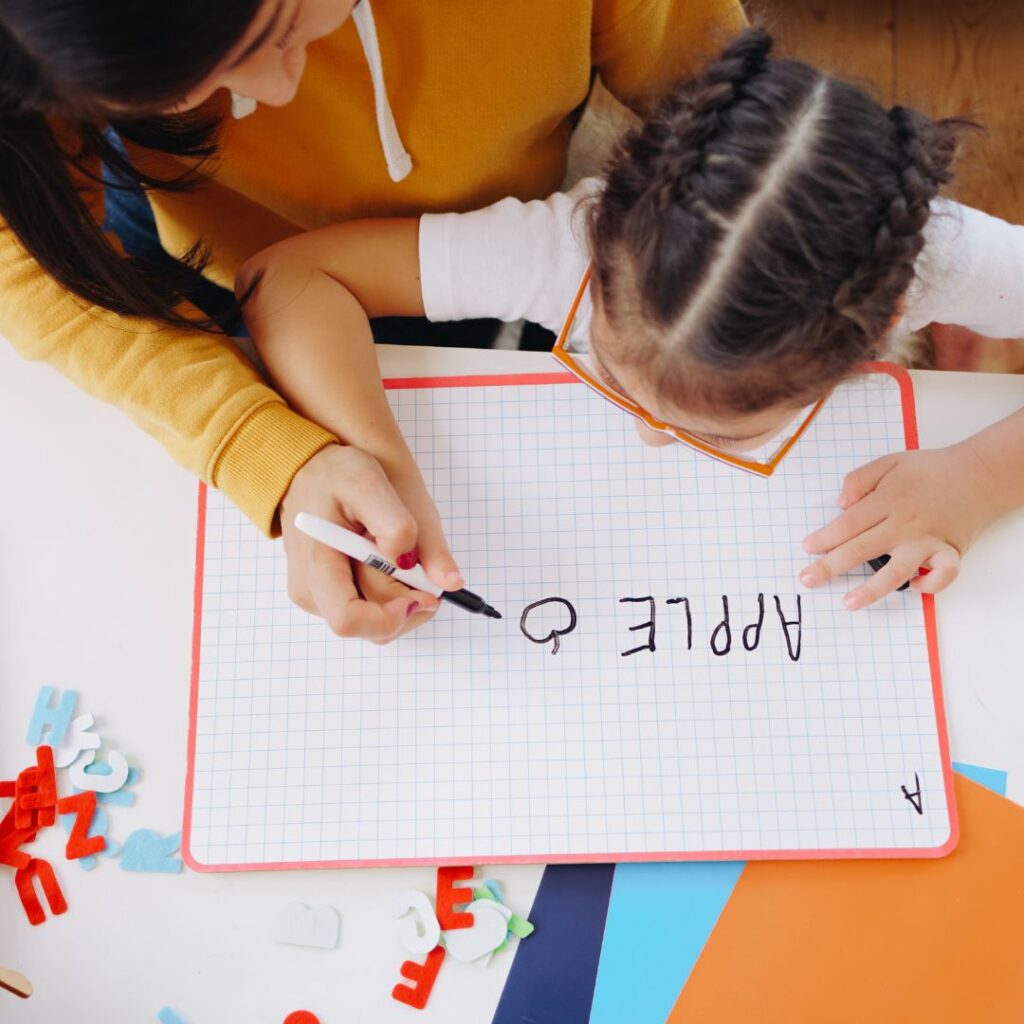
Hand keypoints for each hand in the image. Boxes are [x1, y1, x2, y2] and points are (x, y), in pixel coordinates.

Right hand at [280, 444, 462, 642]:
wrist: (309, 468)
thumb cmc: (334, 473)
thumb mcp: (367, 483)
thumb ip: (397, 526)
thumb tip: (438, 577)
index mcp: (315, 566)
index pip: (349, 620)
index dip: (392, 617)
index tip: (423, 593)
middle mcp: (312, 592)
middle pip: (373, 628)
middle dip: (411, 604)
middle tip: (426, 567)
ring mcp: (320, 598)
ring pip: (377, 625)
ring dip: (405, 600)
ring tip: (405, 556)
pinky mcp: (330, 597)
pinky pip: (373, 612)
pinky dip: (395, 595)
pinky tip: (394, 564)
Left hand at [799, 441, 1002, 608]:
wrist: (979, 475)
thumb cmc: (930, 471)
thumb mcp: (890, 463)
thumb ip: (860, 479)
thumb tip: (840, 504)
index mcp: (888, 500)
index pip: (848, 524)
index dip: (825, 538)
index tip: (807, 549)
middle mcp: (906, 523)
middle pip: (861, 548)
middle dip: (831, 566)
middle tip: (808, 580)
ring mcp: (928, 541)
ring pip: (897, 570)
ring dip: (871, 589)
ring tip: (848, 602)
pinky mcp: (950, 552)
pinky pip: (942, 575)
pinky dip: (930, 585)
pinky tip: (913, 586)